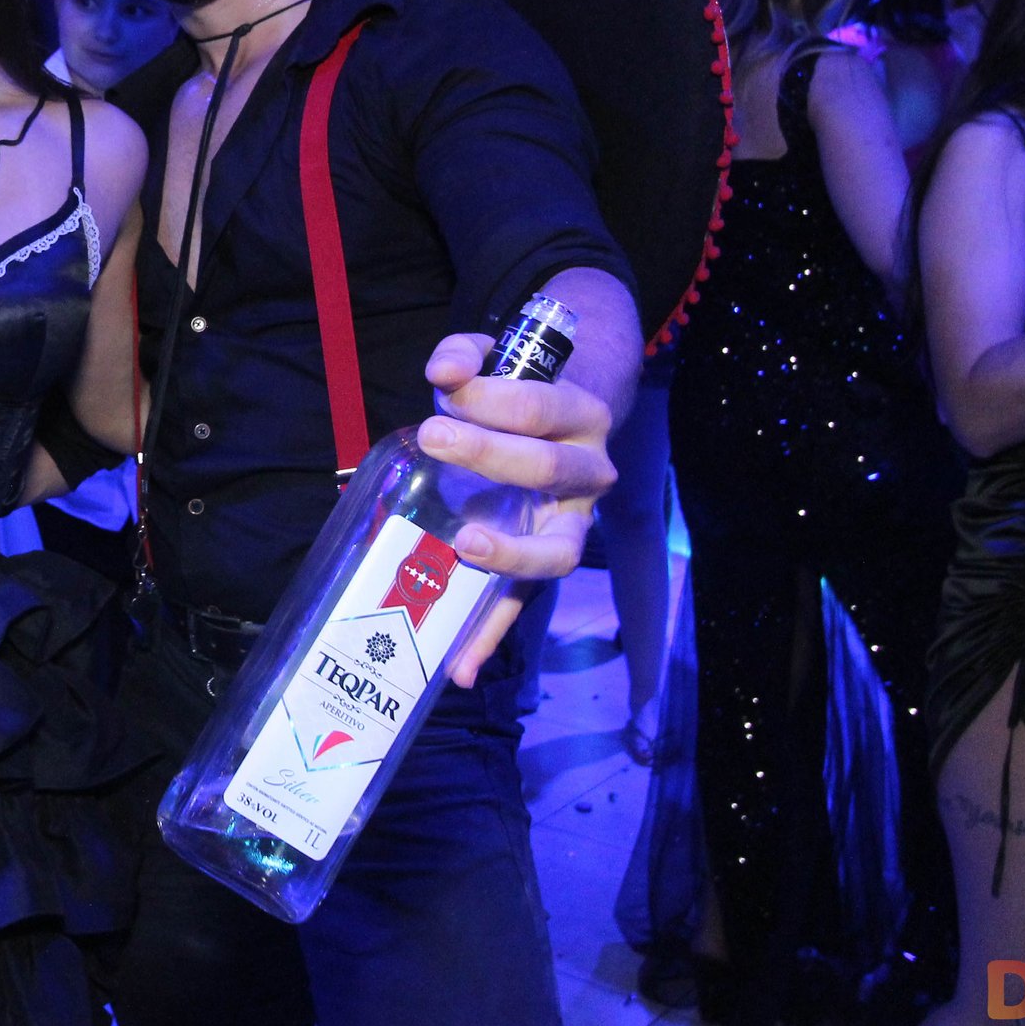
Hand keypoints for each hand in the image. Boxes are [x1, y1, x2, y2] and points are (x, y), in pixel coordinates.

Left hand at [419, 331, 616, 686]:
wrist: (554, 428)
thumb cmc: (512, 399)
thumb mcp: (494, 366)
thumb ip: (465, 357)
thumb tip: (444, 370)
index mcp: (583, 418)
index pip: (543, 408)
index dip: (493, 399)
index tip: (444, 391)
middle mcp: (590, 476)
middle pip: (548, 469)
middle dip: (490, 454)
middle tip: (434, 438)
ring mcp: (570, 529)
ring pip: (558, 552)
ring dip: (510, 554)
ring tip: (465, 545)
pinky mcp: (538, 569)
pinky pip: (520, 606)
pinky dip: (489, 637)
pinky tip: (459, 668)